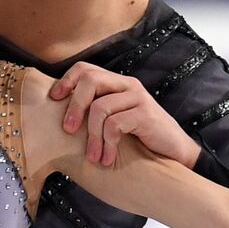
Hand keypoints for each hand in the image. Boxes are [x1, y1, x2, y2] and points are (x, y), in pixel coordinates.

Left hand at [49, 63, 200, 168]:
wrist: (174, 152)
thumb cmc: (139, 139)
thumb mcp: (114, 122)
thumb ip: (95, 113)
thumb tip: (60, 119)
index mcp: (116, 83)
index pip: (85, 69)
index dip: (66, 82)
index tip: (54, 100)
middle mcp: (127, 85)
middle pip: (89, 81)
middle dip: (74, 106)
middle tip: (69, 130)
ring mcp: (138, 97)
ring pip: (99, 107)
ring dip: (92, 136)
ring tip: (93, 156)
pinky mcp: (146, 114)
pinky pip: (115, 124)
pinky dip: (107, 144)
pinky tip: (108, 158)